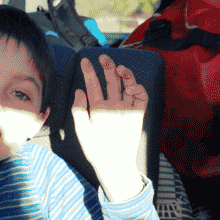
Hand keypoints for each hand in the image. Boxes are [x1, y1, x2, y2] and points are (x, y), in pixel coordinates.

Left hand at [71, 54, 147, 201]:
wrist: (113, 162)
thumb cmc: (95, 149)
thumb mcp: (82, 130)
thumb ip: (79, 110)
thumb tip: (79, 91)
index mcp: (98, 107)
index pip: (93, 85)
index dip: (89, 72)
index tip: (85, 61)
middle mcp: (112, 104)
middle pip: (111, 81)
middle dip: (108, 68)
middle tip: (104, 57)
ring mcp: (126, 108)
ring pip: (127, 84)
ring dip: (124, 74)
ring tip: (119, 68)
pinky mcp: (138, 113)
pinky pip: (141, 96)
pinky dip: (138, 88)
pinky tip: (130, 87)